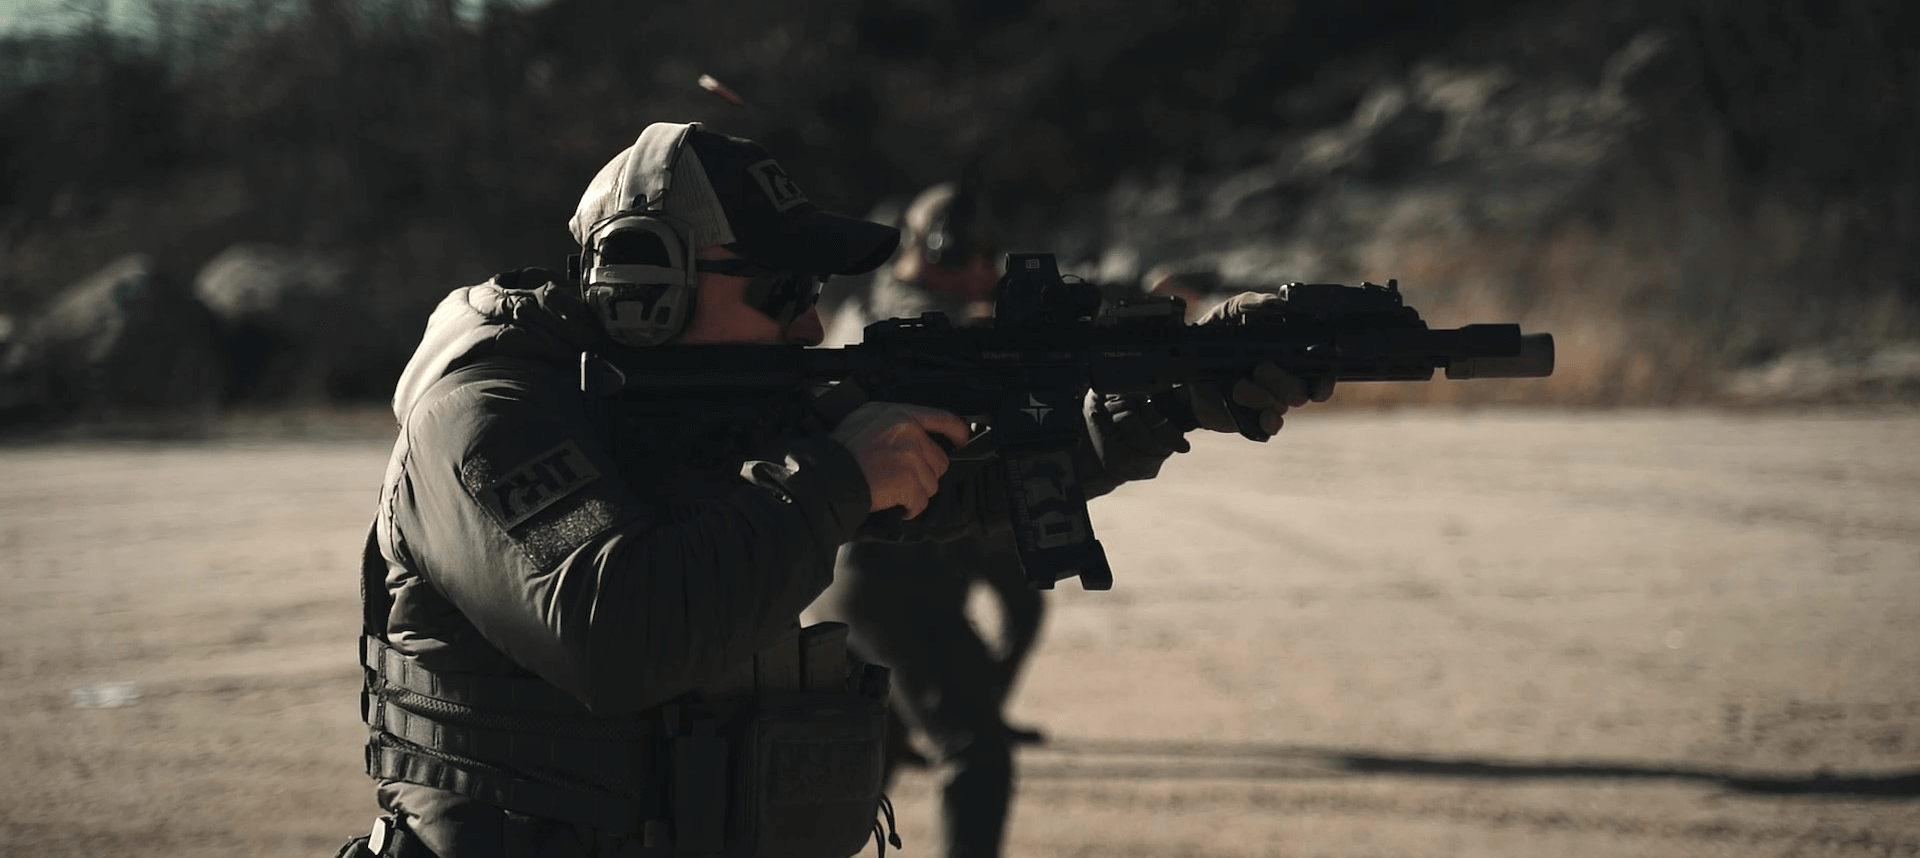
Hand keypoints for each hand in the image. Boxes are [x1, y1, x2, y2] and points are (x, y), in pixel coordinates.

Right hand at [829, 402, 971, 517]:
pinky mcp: (910, 480)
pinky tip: (892, 503)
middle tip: (900, 479)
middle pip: (939, 460)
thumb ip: (894, 425)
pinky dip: (908, 508)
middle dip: (924, 475)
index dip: (958, 432)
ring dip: (914, 493)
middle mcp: (908, 430)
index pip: (943, 419)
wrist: (825, 475)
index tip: (962, 442)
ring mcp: (911, 455)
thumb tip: (917, 438)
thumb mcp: (865, 420)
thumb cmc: (838, 453)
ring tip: (889, 490)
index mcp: (899, 413)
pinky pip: (921, 502)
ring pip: (931, 484)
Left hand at [1186, 292, 1335, 437]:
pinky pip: (1272, 425)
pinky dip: (1269, 420)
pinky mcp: (1254, 418)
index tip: (1320, 373)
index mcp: (1285, 354)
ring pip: (1283, 405)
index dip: (1324, 375)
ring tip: (1238, 384)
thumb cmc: (1214, 336)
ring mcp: (1269, 400)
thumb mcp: (1230, 312)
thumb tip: (1277, 304)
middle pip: (1303, 390)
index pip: (1319, 368)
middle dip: (1281, 380)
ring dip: (1260, 395)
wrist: (1185, 367)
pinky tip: (1261, 415)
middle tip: (1259, 368)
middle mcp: (1283, 379)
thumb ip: (1252, 303)